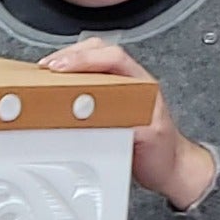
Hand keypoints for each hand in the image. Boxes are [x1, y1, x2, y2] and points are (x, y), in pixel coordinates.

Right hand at [41, 37, 214, 208]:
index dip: (86, 59)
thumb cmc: (163, 153)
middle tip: (49, 67)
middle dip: (71, 55)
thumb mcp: (151, 140)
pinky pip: (88, 80)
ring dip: (69, 63)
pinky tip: (59, 85)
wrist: (171, 168)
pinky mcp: (108, 102)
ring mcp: (119, 90)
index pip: (113, 58)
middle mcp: (130, 82)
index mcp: (142, 84)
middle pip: (98, 51)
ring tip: (48, 72)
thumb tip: (112, 120)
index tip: (63, 68)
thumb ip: (135, 126)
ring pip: (92, 62)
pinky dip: (70, 78)